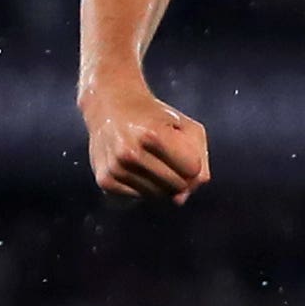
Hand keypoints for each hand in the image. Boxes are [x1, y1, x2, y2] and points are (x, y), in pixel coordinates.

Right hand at [83, 79, 210, 202]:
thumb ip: (199, 161)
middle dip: (178, 174)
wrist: (110, 105)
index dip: (192, 161)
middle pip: (177, 186)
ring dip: (160, 182)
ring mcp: (116, 168)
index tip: (181, 148)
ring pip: (158, 195)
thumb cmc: (154, 117)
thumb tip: (180, 200)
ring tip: (148, 158)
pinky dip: (142, 185)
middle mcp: (130, 152)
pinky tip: (134, 165)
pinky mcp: (105, 180)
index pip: (192, 170)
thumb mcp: (186, 126)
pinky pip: (139, 197)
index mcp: (153, 134)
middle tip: (165, 154)